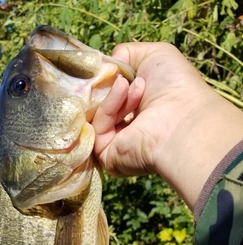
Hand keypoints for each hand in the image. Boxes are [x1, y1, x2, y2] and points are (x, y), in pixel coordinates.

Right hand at [93, 42, 242, 209]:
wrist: (181, 119)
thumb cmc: (176, 86)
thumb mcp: (154, 55)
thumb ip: (127, 54)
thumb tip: (108, 63)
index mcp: (142, 110)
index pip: (113, 94)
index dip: (109, 78)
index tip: (113, 66)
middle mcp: (130, 129)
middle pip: (100, 104)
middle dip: (108, 85)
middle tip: (119, 74)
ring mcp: (117, 144)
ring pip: (98, 114)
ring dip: (113, 94)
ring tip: (131, 85)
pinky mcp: (107, 156)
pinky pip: (98, 127)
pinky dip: (109, 106)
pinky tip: (124, 92)